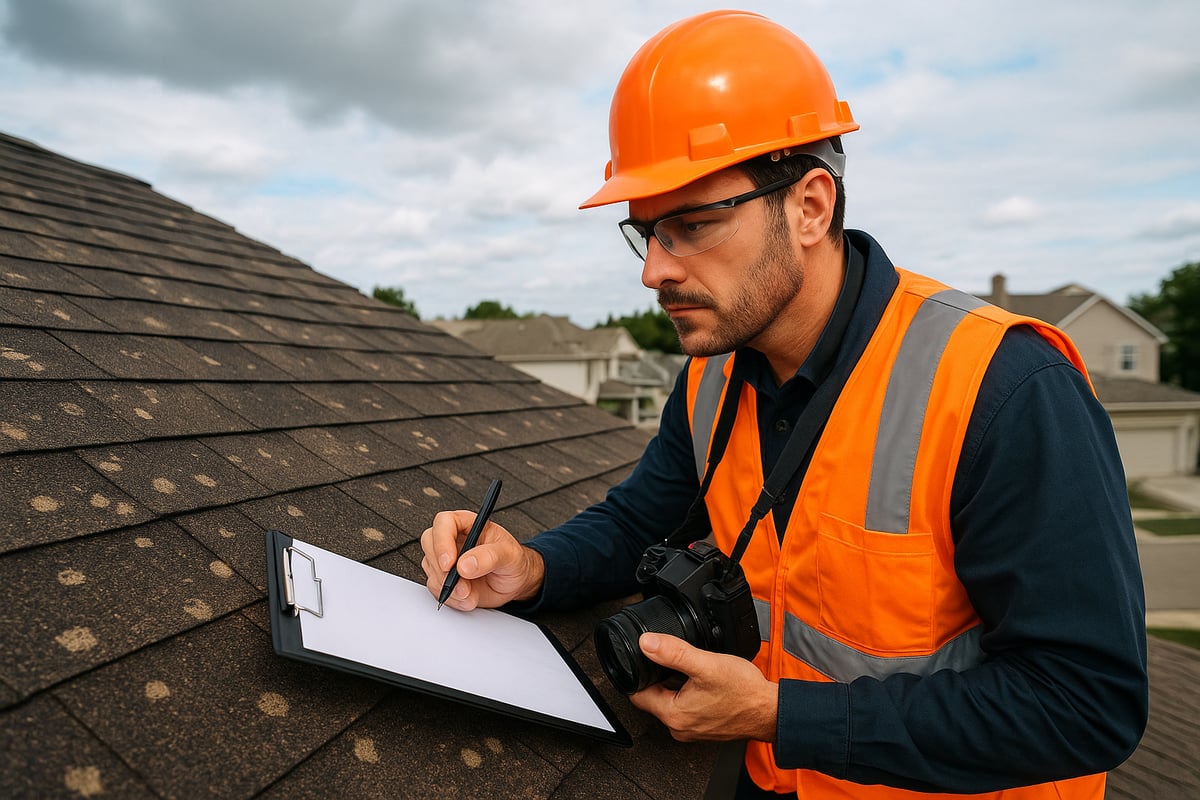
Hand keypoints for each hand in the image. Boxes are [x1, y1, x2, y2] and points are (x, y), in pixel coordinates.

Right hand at [420, 510, 543, 609]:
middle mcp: (453, 539)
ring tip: (471, 593)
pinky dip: (451, 597)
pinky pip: (436, 587)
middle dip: (443, 569)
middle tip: (462, 584)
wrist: (515, 582)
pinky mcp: (444, 578)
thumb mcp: (509, 555)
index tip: (450, 563)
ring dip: (449, 587)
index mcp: (467, 524)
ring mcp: (446, 559)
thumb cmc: (513, 561)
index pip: (444, 522)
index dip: (442, 541)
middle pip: (430, 544)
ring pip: (431, 569)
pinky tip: (468, 597)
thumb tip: (465, 565)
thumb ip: (489, 557)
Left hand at [628, 633, 777, 742]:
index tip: (645, 658)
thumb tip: (647, 643)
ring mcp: (692, 729)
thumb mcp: (706, 664)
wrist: (771, 711)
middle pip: (652, 697)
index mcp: (673, 714)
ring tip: (689, 670)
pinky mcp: (704, 726)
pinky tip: (702, 682)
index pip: (637, 694)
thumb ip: (673, 652)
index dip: (638, 672)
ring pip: (669, 701)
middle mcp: (679, 727)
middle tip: (672, 660)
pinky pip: (686, 707)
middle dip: (657, 677)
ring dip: (674, 684)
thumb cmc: (744, 692)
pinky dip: (688, 693)